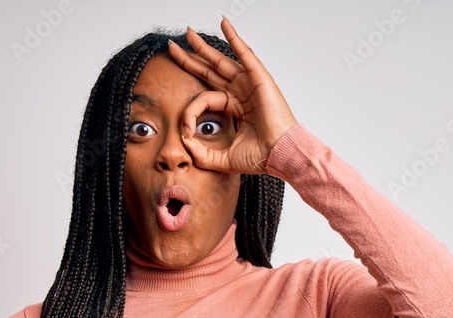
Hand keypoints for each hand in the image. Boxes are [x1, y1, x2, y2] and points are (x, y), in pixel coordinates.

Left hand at [167, 16, 297, 174]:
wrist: (279, 155)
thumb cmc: (260, 157)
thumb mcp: (223, 158)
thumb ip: (202, 154)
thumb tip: (184, 142)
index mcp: (235, 108)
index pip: (205, 99)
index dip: (190, 112)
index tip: (184, 130)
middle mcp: (241, 92)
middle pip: (210, 71)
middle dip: (191, 59)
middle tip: (173, 47)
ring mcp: (249, 84)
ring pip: (221, 61)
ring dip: (204, 46)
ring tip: (187, 33)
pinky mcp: (259, 78)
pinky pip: (244, 53)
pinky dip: (234, 38)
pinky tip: (223, 23)